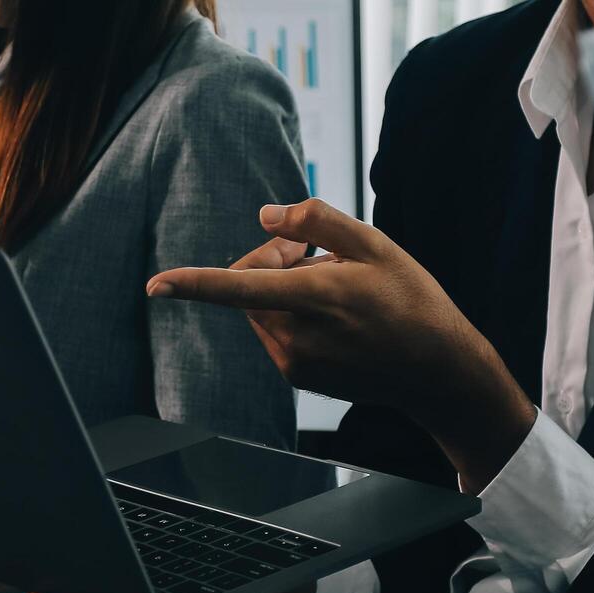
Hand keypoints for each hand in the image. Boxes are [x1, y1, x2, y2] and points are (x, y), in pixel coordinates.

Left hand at [147, 200, 534, 489]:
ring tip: (335, 290)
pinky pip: (275, 330)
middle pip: (249, 284)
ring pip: (261, 307)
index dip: (194, 284)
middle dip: (271, 261)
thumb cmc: (412, 301)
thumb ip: (316, 221)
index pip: (240, 288)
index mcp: (314, 299)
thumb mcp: (375, 245)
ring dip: (284, 289)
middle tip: (315, 254)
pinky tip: (336, 317)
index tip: (156, 286)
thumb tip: (264, 216)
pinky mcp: (297, 375)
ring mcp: (295, 362)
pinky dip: (293, 314)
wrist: (437, 372)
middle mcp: (297, 336)